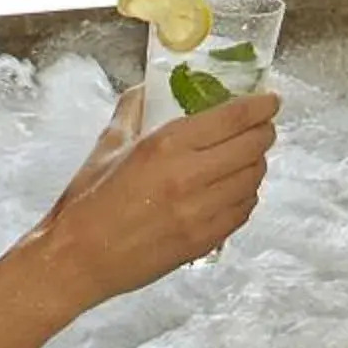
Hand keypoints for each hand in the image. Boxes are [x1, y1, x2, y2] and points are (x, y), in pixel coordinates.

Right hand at [47, 85, 277, 306]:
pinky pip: (241, 213)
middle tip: (263, 126)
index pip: (233, 118)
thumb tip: (149, 86)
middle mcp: (190, 177)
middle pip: (252, 147)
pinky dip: (246, 196)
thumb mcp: (108, 143)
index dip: (261, 106)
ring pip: (252, 180)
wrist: (75, 260)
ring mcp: (199, 213)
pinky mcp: (201, 242)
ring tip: (249, 156)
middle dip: (264, 132)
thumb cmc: (88, 200)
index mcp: (167, 145)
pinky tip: (236, 189)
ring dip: (257, 164)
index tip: (272, 100)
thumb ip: (133, 108)